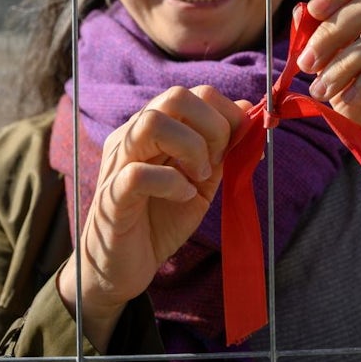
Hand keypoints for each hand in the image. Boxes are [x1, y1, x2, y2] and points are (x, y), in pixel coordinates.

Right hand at [57, 85, 247, 350]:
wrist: (126, 267)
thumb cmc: (162, 219)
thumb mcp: (203, 180)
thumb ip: (223, 147)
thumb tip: (248, 109)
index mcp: (154, 129)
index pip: (194, 94)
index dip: (226, 114)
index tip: (238, 145)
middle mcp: (132, 137)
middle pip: (175, 97)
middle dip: (212, 126)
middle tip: (216, 161)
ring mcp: (118, 163)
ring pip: (152, 122)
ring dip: (191, 147)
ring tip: (199, 177)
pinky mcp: (112, 197)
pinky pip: (138, 173)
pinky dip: (171, 182)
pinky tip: (184, 196)